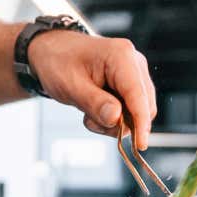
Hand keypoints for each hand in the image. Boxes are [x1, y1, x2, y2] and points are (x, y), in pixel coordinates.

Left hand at [25, 31, 157, 148]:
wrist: (53, 51)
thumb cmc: (59, 63)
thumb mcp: (70, 86)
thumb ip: (94, 103)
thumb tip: (117, 118)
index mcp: (121, 56)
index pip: (138, 95)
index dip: (141, 122)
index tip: (140, 145)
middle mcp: (134, 62)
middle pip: (143, 105)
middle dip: (121, 123)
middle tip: (90, 121)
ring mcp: (134, 72)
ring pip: (139, 110)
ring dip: (116, 122)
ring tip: (89, 114)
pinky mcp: (131, 82)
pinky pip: (131, 109)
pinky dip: (115, 117)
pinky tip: (95, 111)